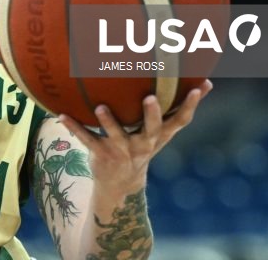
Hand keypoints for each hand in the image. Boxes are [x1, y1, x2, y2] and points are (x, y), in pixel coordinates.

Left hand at [56, 80, 212, 192]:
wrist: (120, 184)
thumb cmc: (143, 145)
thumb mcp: (162, 131)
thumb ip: (178, 108)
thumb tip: (207, 82)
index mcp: (159, 136)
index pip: (180, 121)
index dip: (190, 105)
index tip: (199, 87)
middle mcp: (143, 143)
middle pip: (151, 129)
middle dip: (152, 114)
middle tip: (151, 98)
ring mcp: (122, 150)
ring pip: (116, 135)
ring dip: (108, 121)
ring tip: (100, 107)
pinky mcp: (101, 155)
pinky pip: (87, 139)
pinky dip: (74, 126)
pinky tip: (60, 114)